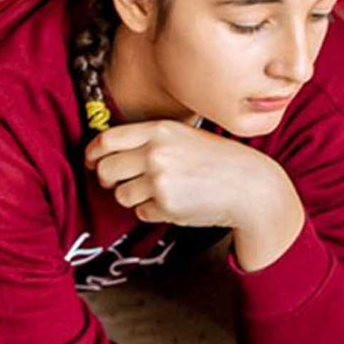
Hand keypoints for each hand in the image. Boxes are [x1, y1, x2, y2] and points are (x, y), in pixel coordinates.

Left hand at [85, 120, 297, 232]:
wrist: (250, 186)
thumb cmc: (220, 162)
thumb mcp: (185, 137)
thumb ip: (151, 140)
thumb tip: (110, 154)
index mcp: (158, 131)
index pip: (106, 141)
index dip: (93, 154)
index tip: (93, 162)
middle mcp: (155, 153)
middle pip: (107, 170)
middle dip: (108, 180)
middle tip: (118, 184)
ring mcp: (160, 180)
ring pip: (122, 195)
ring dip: (135, 198)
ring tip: (160, 194)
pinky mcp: (166, 205)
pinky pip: (142, 212)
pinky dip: (154, 212)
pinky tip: (176, 204)